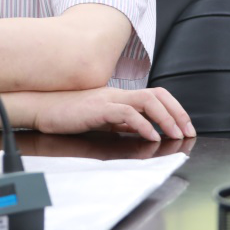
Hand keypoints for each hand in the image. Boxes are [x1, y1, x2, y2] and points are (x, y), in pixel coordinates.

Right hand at [30, 86, 195, 141]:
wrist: (41, 108)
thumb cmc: (67, 114)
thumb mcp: (100, 119)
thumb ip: (121, 123)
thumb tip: (142, 130)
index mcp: (118, 96)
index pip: (155, 95)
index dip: (174, 109)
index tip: (184, 127)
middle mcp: (117, 94)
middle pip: (157, 95)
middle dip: (177, 113)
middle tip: (187, 132)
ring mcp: (108, 99)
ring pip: (147, 100)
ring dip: (166, 118)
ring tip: (175, 134)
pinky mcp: (98, 109)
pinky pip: (126, 113)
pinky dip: (143, 124)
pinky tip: (150, 136)